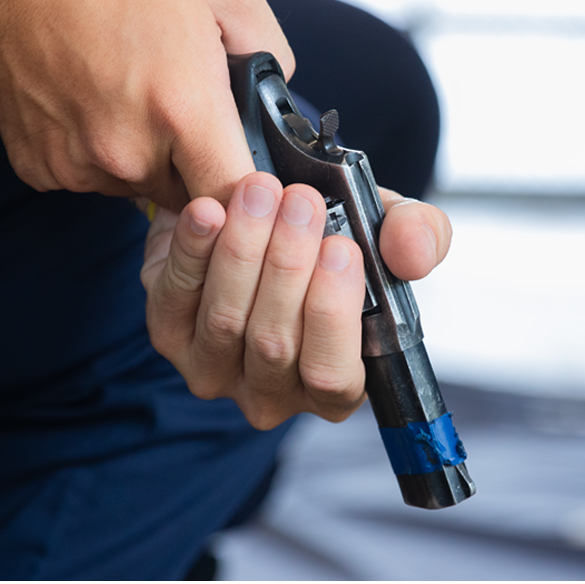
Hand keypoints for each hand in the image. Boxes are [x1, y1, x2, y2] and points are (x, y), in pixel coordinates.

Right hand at [0, 0, 291, 208]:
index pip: (237, 200)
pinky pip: (88, 176)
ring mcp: (78, 167)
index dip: (250, 194)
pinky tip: (88, 98)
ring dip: (144, 157)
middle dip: (197, 163)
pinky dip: (96, 150)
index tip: (250, 172)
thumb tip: (273, 98)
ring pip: (136, 188)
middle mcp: (129, 155)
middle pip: (189, 198)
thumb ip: (269, 48)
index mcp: (183, 112)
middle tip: (182, 104)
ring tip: (128, 89)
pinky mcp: (40, 170)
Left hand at [141, 176, 451, 427]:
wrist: (259, 212)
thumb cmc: (330, 238)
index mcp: (332, 385)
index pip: (332, 379)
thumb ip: (417, 236)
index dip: (333, 315)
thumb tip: (415, 254)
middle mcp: (270, 392)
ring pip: (224, 322)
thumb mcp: (384, 230)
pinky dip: (191, 250)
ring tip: (260, 191)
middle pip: (273, 344)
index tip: (339, 248)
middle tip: (300, 201)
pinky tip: (207, 210)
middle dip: (287, 266)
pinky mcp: (167, 335)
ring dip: (243, 250)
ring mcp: (213, 370)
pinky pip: (175, 297)